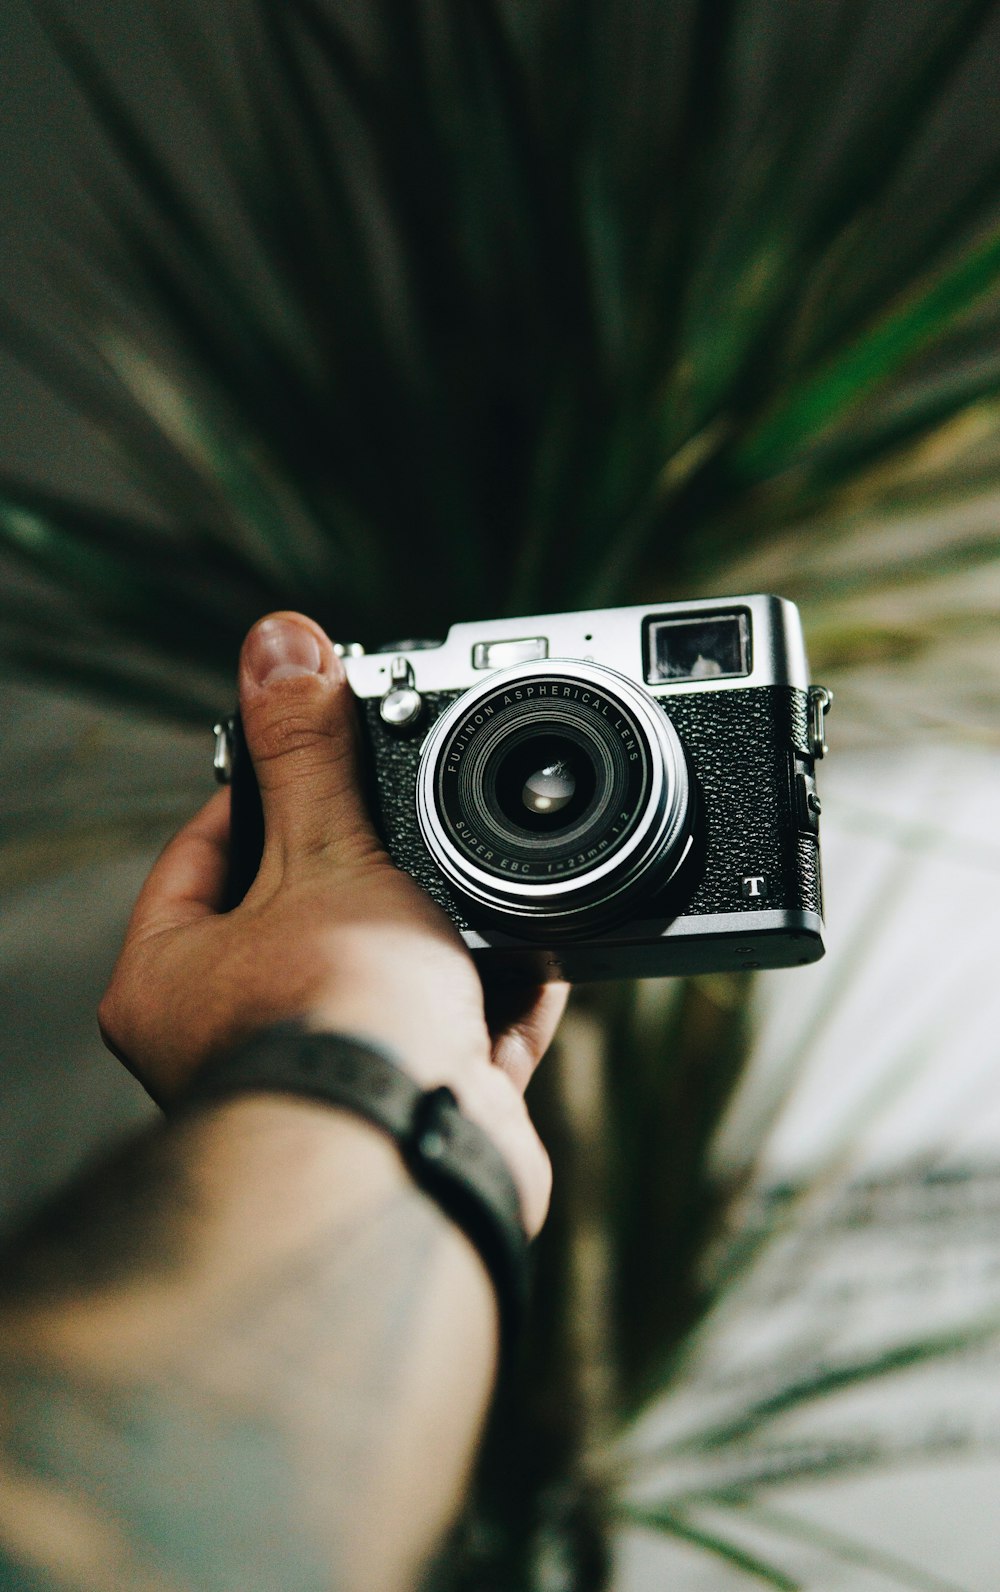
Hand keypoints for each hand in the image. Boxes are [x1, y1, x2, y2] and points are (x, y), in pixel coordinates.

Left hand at [98, 613, 565, 1233]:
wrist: (412, 1165)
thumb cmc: (337, 1026)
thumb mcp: (323, 856)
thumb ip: (305, 752)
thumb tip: (279, 647)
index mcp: (173, 978)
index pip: (206, 851)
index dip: (266, 789)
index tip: (319, 750)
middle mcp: (237, 1037)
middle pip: (307, 912)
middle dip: (374, 865)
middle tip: (417, 811)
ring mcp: (332, 1077)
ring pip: (391, 976)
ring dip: (446, 932)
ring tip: (488, 876)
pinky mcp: (415, 1109)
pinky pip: (459, 1034)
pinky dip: (499, 995)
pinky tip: (541, 953)